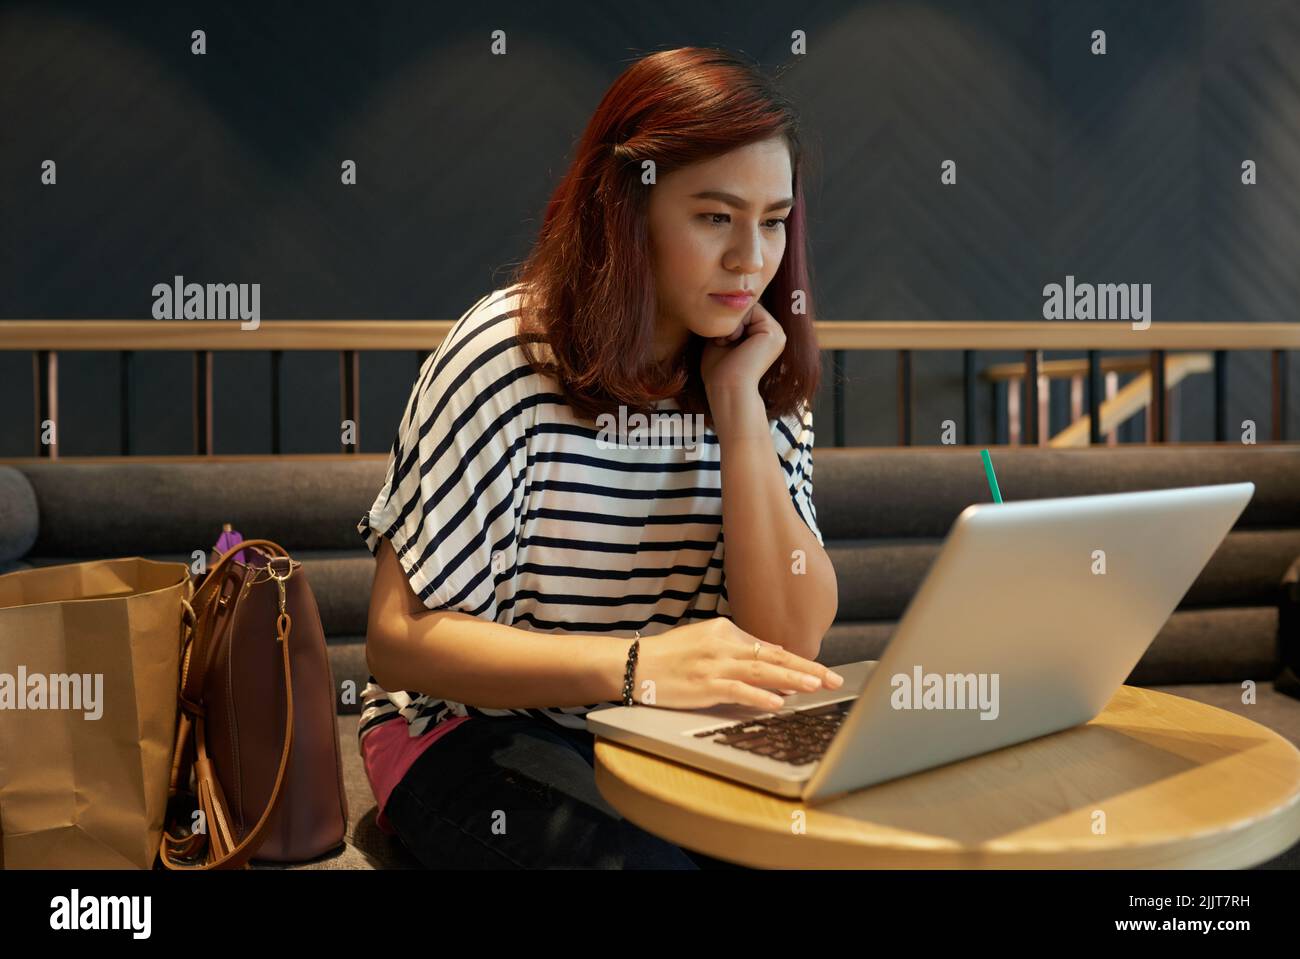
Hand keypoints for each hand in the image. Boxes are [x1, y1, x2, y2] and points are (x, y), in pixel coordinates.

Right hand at [630, 619, 842, 710]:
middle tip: (832, 678)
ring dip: (792, 679)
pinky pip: (738, 690)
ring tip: (815, 686)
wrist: (633, 664)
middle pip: (774, 656)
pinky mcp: (704, 684)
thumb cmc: (668, 657)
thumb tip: (773, 655)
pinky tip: (778, 702)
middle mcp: (723, 643)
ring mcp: (714, 663)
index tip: (818, 671)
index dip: (796, 661)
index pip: (768, 648)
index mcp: (725, 629)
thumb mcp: (704, 641)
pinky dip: (760, 696)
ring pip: (762, 671)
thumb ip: (737, 648)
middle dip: (806, 668)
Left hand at [699, 298, 786, 397]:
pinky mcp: (773, 332)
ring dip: (732, 323)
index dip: (728, 322)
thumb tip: (720, 302)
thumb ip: (729, 324)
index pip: (743, 313)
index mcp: (765, 338)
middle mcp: (775, 335)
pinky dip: (737, 323)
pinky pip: (752, 309)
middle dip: (730, 321)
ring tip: (728, 343)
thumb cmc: (719, 371)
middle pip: (746, 308)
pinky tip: (734, 341)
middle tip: (723, 343)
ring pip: (748, 307)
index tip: (720, 343)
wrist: (726, 388)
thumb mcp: (723, 341)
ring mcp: (777, 333)